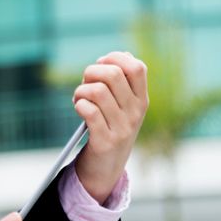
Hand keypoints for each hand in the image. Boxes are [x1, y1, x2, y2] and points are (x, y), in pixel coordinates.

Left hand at [73, 51, 147, 203]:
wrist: (106, 166)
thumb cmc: (110, 125)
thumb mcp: (123, 104)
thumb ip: (123, 80)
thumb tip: (122, 55)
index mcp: (141, 100)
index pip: (137, 67)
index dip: (115, 58)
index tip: (101, 64)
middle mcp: (136, 113)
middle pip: (112, 74)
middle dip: (91, 72)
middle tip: (85, 83)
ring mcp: (123, 128)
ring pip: (98, 91)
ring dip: (81, 90)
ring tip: (79, 98)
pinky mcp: (106, 141)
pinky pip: (89, 111)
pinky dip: (79, 105)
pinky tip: (79, 109)